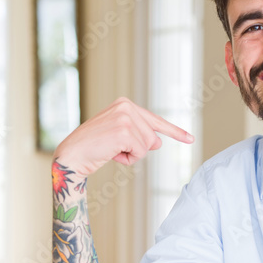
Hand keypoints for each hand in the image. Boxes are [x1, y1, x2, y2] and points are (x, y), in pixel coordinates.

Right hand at [53, 97, 193, 177]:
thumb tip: (158, 142)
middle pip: (152, 136)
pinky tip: (111, 154)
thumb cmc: (93, 147)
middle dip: (137, 149)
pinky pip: (140, 153)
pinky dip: (128, 159)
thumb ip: (140, 135)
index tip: (190, 139)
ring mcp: (125, 117)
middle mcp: (126, 106)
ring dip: (131, 155)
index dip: (174, 132)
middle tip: (114, 148)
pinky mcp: (124, 131)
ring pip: (147, 146)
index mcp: (124, 104)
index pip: (155, 120)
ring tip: (111, 150)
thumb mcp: (119, 138)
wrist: (72, 155)